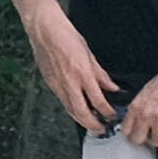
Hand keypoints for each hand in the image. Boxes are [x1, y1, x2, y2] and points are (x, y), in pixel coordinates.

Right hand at [30, 8, 120, 134]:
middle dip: (94, 125)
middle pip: (82, 112)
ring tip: (92, 123)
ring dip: (82, 120)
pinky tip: (78, 108)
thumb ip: (101, 75)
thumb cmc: (66, 35)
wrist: (43, 28)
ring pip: (70, 109)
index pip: (99, 101)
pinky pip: (62, 100)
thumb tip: (113, 88)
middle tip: (103, 130)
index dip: (108, 113)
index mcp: (82, 73)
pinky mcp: (49, 82)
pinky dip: (71, 108)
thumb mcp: (89, 54)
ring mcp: (57, 83)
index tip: (114, 116)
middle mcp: (69, 82)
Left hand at [122, 63, 157, 152]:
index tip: (135, 133)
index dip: (130, 133)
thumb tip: (133, 120)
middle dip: (144, 139)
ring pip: (157, 142)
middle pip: (139, 140)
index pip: (126, 130)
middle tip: (150, 135)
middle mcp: (146, 115)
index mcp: (136, 106)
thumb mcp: (143, 92)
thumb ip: (138, 107)